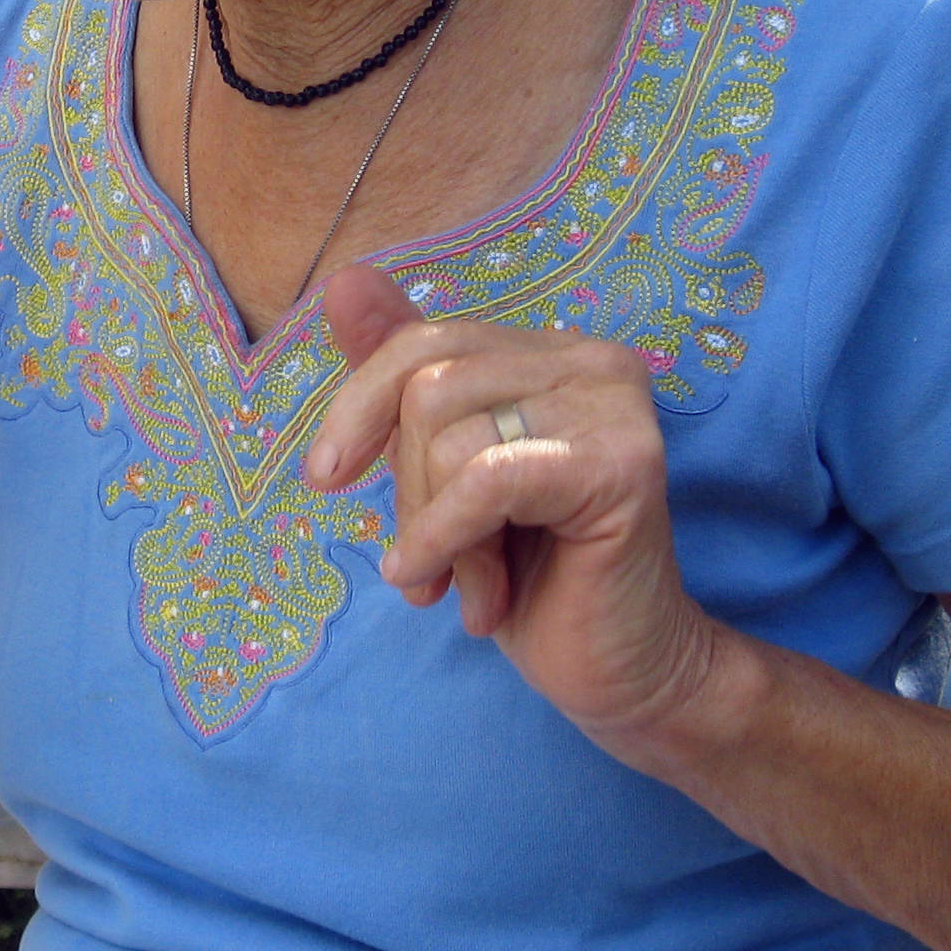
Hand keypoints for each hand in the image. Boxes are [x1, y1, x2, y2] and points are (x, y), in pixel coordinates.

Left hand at [305, 264, 722, 749]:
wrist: (621, 671)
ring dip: (438, 532)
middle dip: (408, 489)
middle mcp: (594, 357)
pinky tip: (456, 593)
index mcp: (553, 351)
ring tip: (472, 584)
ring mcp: (615, 404)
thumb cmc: (532, 577)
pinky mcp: (623, 464)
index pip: (423, 342)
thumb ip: (403, 377)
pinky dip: (448, 539)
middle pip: (427, 387)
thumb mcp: (444, 473)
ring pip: (449, 436)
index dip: (360, 409)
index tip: (328, 479)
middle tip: (434, 563)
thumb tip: (343, 280)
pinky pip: (486, 480)